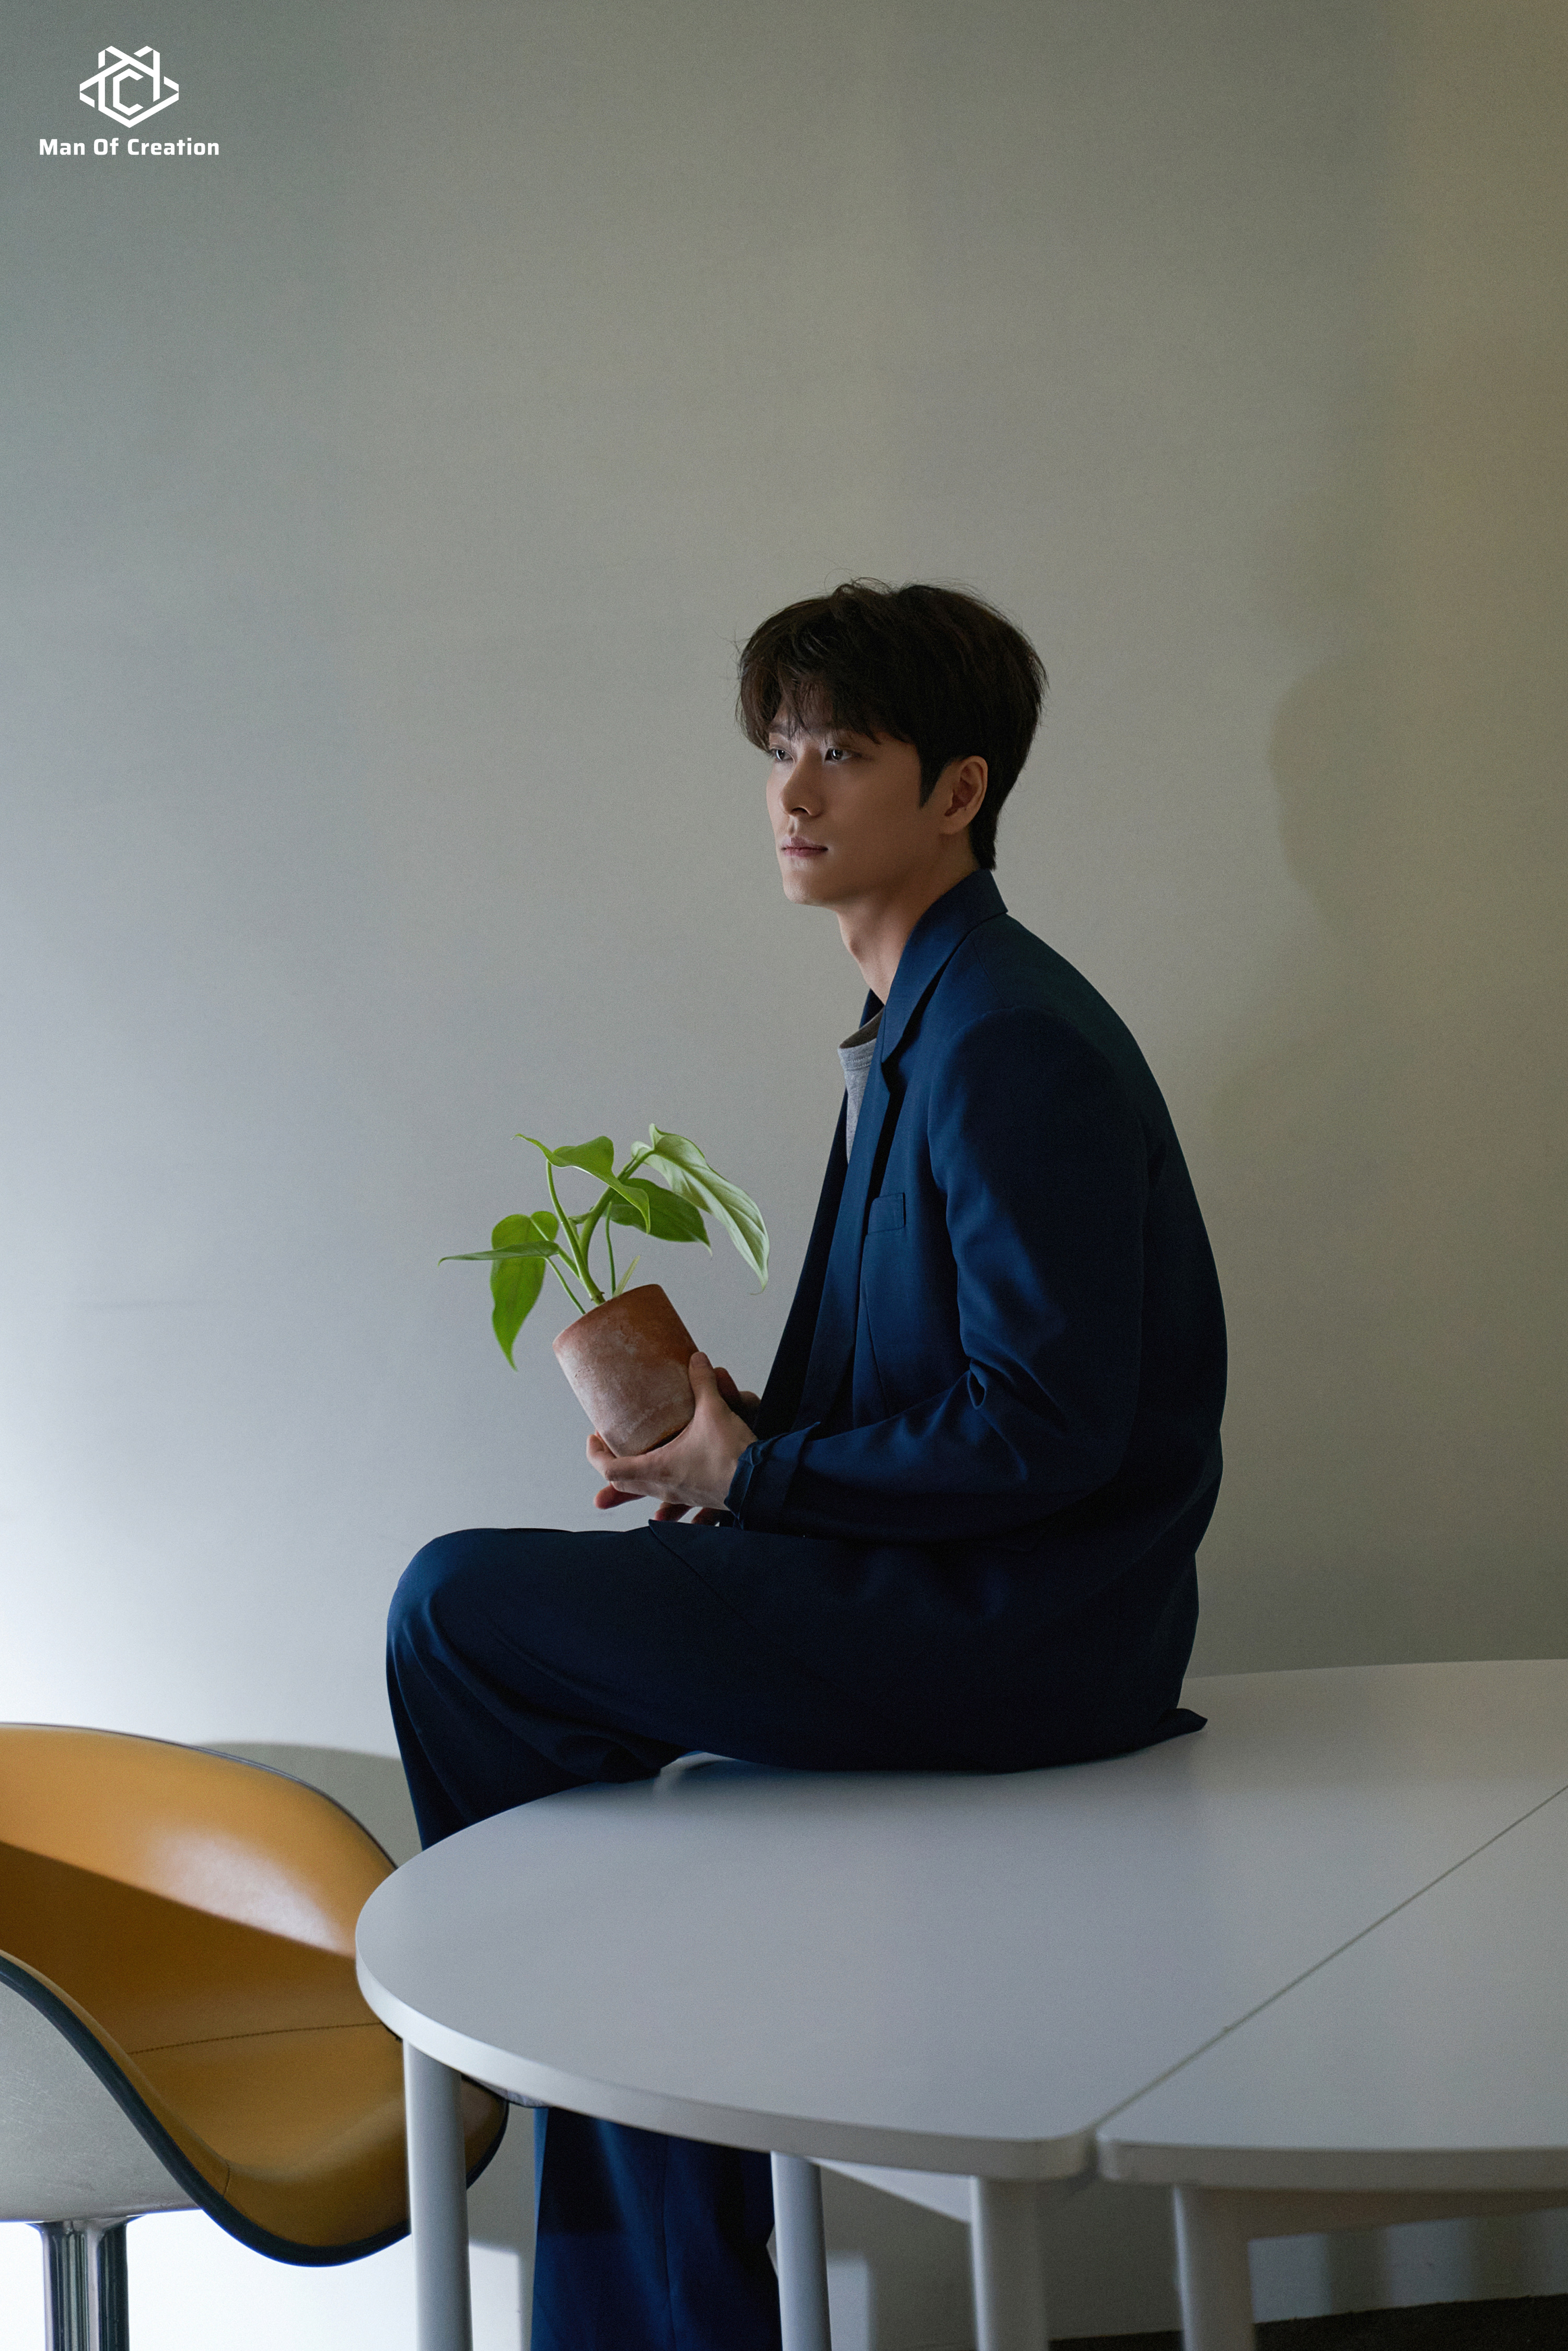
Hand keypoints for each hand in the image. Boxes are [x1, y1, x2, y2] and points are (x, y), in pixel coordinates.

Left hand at [589, 1354, 757, 1521]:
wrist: (762, 1483)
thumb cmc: (732, 1454)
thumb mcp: (715, 1411)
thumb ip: (703, 1383)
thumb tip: (697, 1359)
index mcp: (658, 1469)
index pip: (611, 1469)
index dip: (596, 1454)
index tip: (594, 1438)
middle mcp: (665, 1486)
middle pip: (625, 1484)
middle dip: (612, 1466)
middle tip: (609, 1445)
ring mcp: (682, 1495)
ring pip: (648, 1493)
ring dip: (636, 1481)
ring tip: (631, 1464)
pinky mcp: (701, 1498)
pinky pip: (675, 1499)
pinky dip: (665, 1493)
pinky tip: (669, 1490)